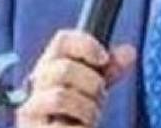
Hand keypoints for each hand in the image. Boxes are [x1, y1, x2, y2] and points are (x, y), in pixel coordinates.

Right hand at [16, 30, 136, 127]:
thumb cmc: (70, 116)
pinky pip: (62, 127)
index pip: (62, 41)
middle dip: (92, 84)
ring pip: (61, 97)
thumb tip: (129, 51)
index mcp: (48, 68)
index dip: (86, 45)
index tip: (103, 58)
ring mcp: (31, 109)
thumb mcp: (90, 90)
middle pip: (64, 69)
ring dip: (87, 109)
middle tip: (98, 97)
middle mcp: (34, 85)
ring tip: (89, 118)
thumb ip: (107, 72)